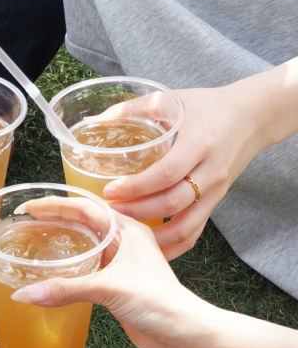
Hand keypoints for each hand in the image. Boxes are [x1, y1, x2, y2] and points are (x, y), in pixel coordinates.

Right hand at [11, 211, 211, 347]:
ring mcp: (121, 264)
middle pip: (82, 222)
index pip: (84, 207)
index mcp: (128, 229)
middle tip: (25, 222)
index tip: (29, 207)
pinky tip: (51, 273)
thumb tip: (25, 293)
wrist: (185, 336)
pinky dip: (67, 268)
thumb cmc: (162, 303)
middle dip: (54, 220)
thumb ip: (65, 289)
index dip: (55, 205)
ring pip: (84, 245)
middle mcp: (124, 242)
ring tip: (34, 242)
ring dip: (61, 242)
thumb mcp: (109, 288)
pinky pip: (86, 269)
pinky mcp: (117, 286)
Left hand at [100, 87, 262, 259]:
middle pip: (173, 202)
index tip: (109, 191)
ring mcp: (216, 191)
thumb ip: (133, 108)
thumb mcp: (172, 99)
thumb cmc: (206, 106)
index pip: (167, 173)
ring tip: (122, 231)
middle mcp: (211, 171)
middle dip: (136, 212)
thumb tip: (94, 120)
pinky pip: (195, 232)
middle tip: (107, 211)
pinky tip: (149, 248)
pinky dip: (173, 246)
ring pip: (186, 226)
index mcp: (200, 143)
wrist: (252, 117)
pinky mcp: (215, 202)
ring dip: (153, 236)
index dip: (137, 186)